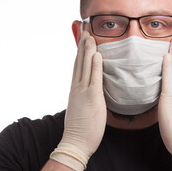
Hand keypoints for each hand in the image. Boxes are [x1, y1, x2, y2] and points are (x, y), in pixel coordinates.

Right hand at [50, 31, 105, 170]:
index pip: (77, 65)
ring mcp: (83, 91)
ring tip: (90, 34)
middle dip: (82, 44)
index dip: (80, 50)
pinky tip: (97, 54)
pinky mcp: (92, 98)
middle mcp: (77, 87)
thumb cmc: (81, 126)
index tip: (83, 37)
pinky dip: (95, 65)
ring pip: (85, 66)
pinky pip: (94, 79)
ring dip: (88, 49)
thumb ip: (84, 93)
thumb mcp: (81, 105)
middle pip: (79, 61)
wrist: (75, 142)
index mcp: (76, 88)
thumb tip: (89, 87)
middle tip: (85, 28)